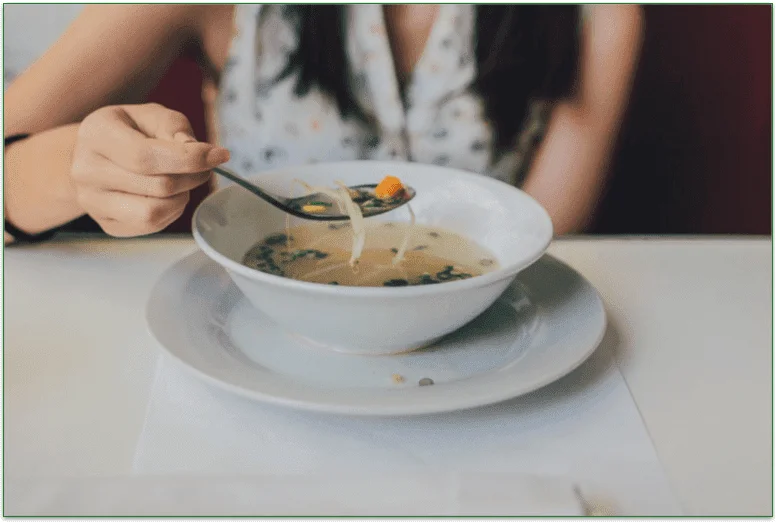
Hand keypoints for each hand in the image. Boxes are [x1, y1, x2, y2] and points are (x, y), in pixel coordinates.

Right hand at [70, 103, 229, 236]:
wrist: (94, 155)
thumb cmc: (129, 131)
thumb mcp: (151, 115)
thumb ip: (175, 128)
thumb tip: (198, 153)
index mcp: (97, 134)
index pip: (146, 156)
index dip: (189, 159)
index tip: (219, 155)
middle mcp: (87, 170)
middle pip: (158, 186)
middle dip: (193, 177)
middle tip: (204, 168)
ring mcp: (93, 202)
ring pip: (155, 212)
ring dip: (182, 197)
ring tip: (183, 181)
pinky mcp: (106, 224)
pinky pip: (151, 226)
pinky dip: (171, 212)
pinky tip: (170, 196)